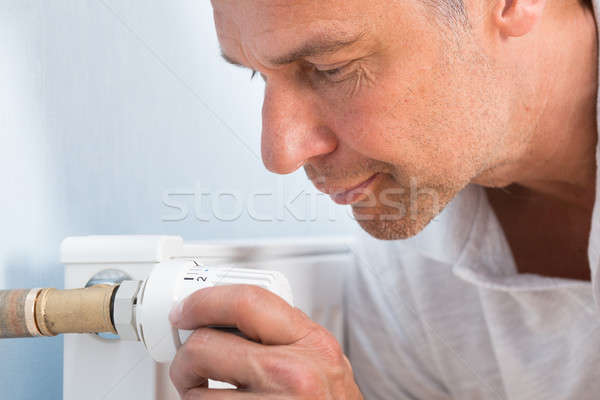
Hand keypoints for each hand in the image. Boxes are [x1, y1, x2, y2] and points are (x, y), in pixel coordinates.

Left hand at [168, 284, 362, 398]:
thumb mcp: (323, 358)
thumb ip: (286, 331)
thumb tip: (233, 312)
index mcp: (312, 344)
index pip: (246, 301)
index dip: (204, 301)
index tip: (186, 309)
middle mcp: (293, 374)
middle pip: (207, 344)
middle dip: (187, 354)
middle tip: (189, 361)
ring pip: (196, 390)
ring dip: (192, 390)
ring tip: (206, 391)